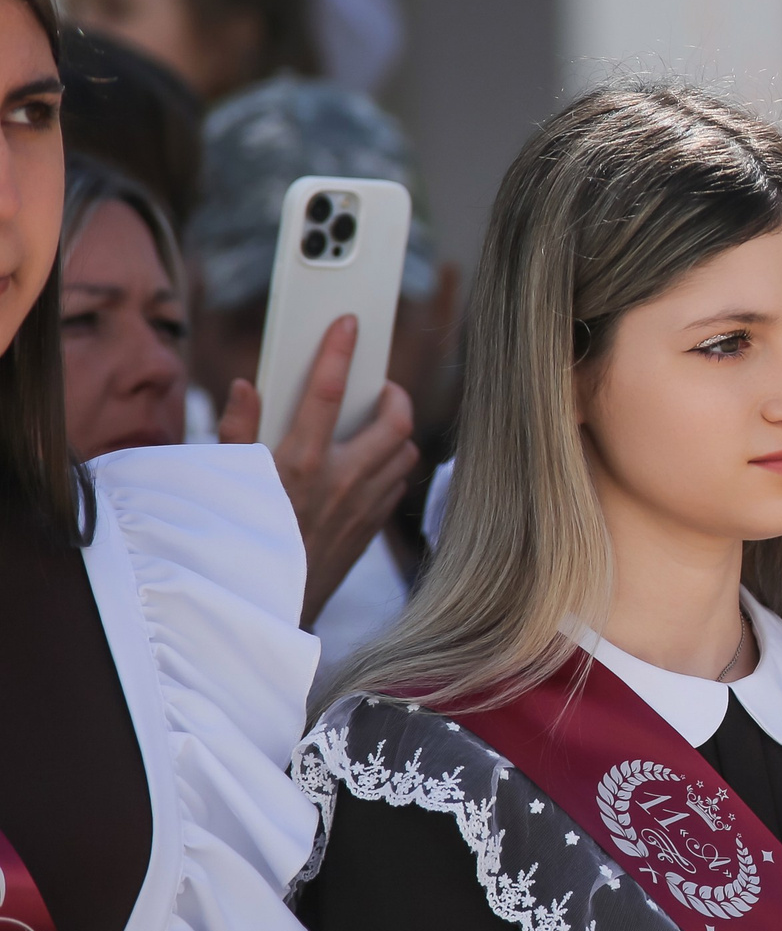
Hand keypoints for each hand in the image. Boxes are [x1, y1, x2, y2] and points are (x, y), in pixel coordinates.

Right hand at [218, 315, 417, 624]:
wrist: (264, 606)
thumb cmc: (237, 541)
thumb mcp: (225, 481)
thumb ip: (237, 430)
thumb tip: (248, 387)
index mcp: (300, 463)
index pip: (329, 392)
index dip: (341, 351)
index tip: (349, 324)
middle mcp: (342, 481)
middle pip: (396, 420)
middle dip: (394, 394)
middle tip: (381, 386)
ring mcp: (364, 506)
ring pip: (406, 452)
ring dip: (397, 432)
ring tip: (376, 422)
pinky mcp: (372, 527)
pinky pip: (399, 485)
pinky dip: (392, 466)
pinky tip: (372, 463)